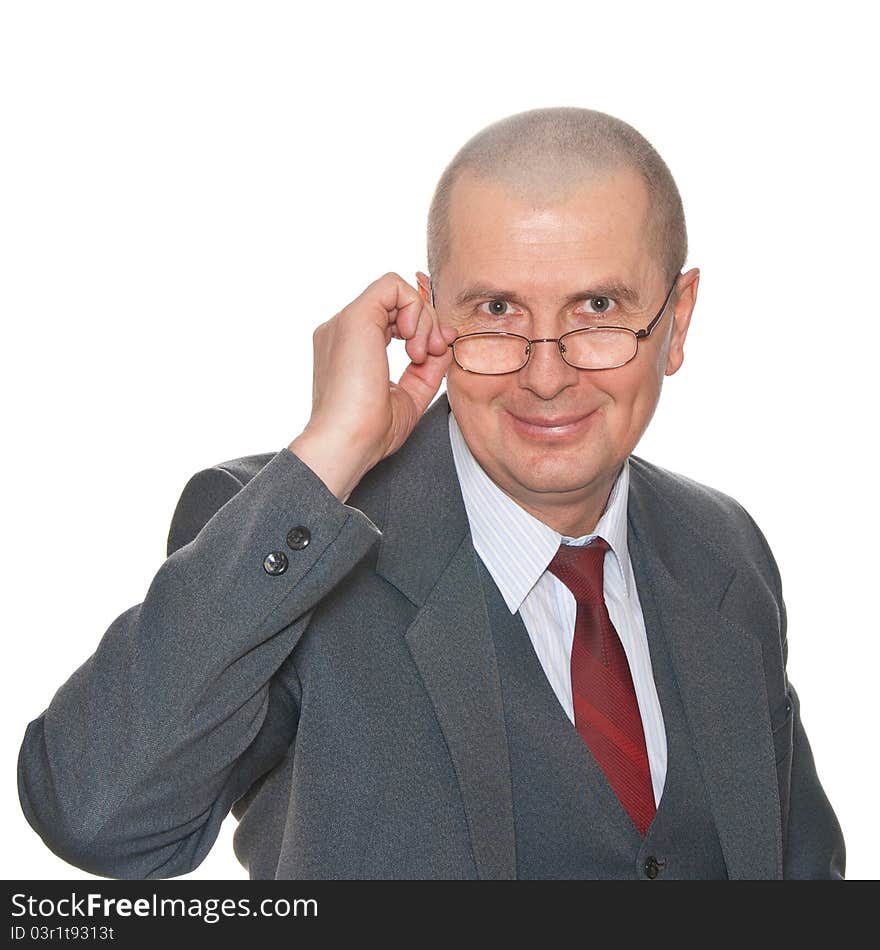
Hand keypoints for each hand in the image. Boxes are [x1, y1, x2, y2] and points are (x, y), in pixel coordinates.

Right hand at [288, 271, 457, 500]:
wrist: (347, 443)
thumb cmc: (370, 431)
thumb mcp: (411, 395)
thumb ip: (428, 367)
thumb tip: (446, 340)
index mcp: (350, 349)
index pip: (390, 318)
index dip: (420, 328)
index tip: (432, 355)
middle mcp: (343, 331)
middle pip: (396, 303)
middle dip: (426, 323)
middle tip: (432, 353)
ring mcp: (345, 322)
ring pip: (396, 292)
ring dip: (423, 318)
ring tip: (421, 353)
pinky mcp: (355, 318)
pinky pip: (392, 286)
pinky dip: (414, 306)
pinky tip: (413, 338)